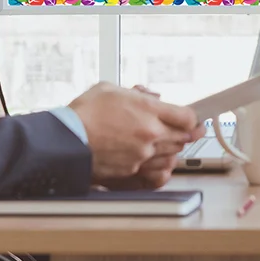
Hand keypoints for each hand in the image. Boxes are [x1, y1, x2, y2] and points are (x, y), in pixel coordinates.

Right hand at [69, 83, 201, 183]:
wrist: (64, 141)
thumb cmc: (84, 114)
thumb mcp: (112, 89)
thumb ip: (137, 93)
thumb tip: (152, 97)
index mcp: (149, 111)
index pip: (187, 117)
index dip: (194, 119)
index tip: (195, 119)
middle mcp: (150, 135)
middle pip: (183, 138)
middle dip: (189, 135)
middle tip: (194, 132)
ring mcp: (141, 156)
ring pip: (170, 156)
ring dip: (174, 150)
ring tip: (174, 144)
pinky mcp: (130, 172)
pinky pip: (154, 172)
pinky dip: (159, 167)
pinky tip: (160, 162)